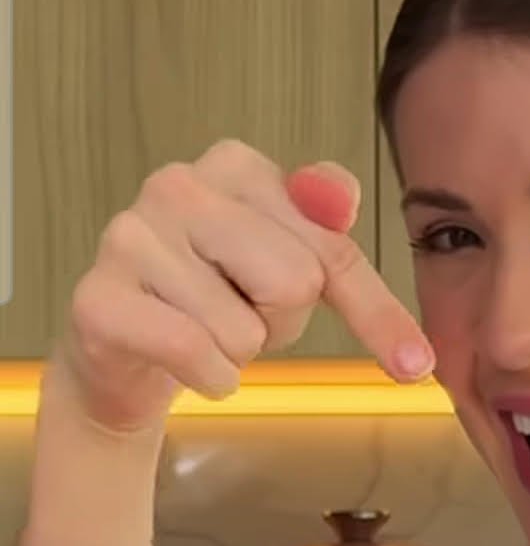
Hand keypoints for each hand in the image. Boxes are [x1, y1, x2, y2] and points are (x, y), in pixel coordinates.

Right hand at [53, 139, 433, 432]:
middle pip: (295, 283)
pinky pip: (199, 354)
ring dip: (240, 351)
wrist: (128, 350)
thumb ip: (328, 234)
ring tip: (203, 328)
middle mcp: (179, 185)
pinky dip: (212, 379)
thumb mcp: (290, 261)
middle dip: (281, 321)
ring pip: (247, 329)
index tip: (415, 363)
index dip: (373, 312)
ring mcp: (130, 236)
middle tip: (240, 313)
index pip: (332, 247)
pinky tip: (186, 363)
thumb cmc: (218, 298)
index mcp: (237, 166)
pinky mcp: (99, 299)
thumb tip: (341, 199)